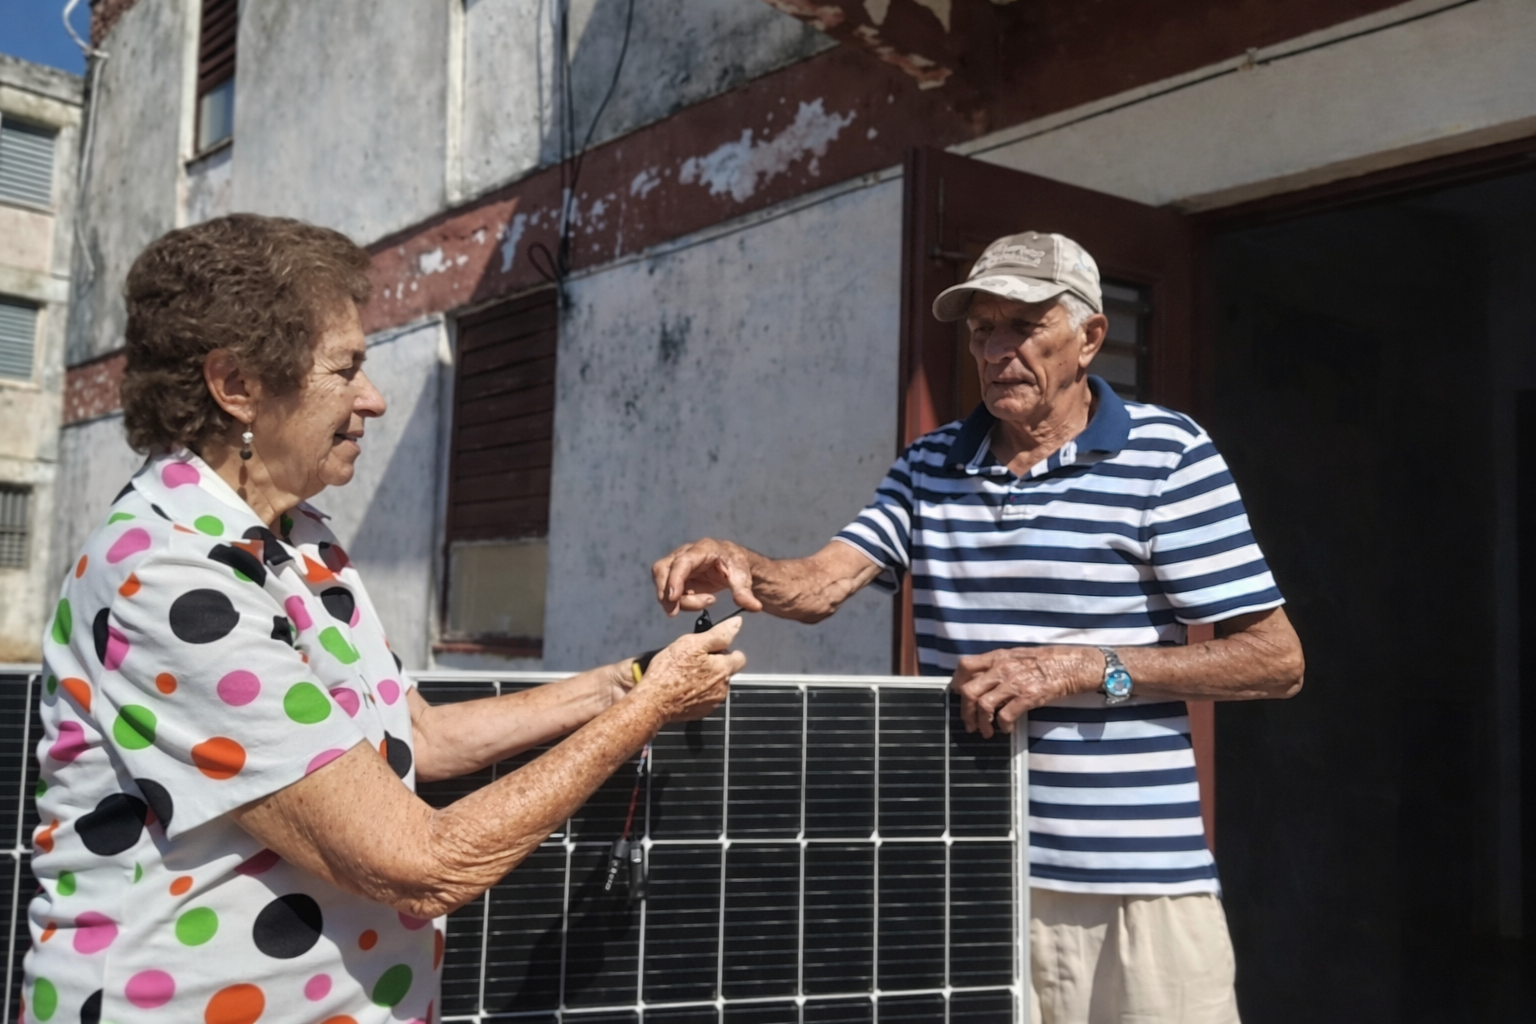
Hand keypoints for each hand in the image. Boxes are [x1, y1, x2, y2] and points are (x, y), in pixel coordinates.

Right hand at [633, 617, 745, 722]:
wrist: (653, 702)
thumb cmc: (669, 672)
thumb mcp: (692, 643)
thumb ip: (718, 634)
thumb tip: (736, 624)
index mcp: (724, 669)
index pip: (739, 657)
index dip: (725, 650)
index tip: (710, 649)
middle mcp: (723, 688)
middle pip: (726, 671)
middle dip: (714, 665)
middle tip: (693, 660)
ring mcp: (713, 702)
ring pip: (716, 685)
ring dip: (706, 679)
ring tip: (685, 674)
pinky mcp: (702, 712)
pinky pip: (705, 698)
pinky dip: (697, 692)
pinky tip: (683, 687)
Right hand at [652, 538, 763, 616]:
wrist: (735, 566)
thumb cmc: (738, 566)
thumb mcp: (743, 578)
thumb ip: (745, 592)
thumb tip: (754, 606)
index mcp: (703, 549)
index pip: (682, 562)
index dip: (674, 579)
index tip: (673, 598)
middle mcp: (686, 553)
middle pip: (663, 568)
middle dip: (665, 591)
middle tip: (674, 611)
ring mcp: (679, 564)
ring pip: (662, 580)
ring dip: (673, 599)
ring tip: (704, 602)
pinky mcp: (677, 576)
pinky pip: (669, 590)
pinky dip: (678, 601)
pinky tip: (699, 602)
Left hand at [950, 646, 1099, 738]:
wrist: (1073, 664)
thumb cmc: (1047, 660)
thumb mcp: (1017, 656)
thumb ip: (998, 666)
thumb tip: (981, 680)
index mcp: (998, 657)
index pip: (966, 666)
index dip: (956, 683)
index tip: (956, 696)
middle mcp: (1002, 668)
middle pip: (969, 690)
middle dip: (964, 711)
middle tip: (968, 723)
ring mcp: (1014, 682)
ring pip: (983, 705)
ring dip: (981, 723)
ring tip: (986, 731)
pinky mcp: (1028, 696)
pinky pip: (1005, 715)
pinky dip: (1003, 726)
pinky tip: (1006, 730)